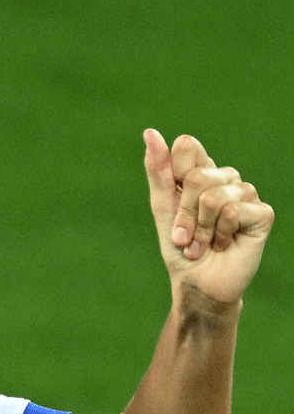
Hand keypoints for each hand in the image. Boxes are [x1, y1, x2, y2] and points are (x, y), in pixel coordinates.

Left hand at [144, 129, 272, 305]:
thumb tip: (150, 132)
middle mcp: (226, 178)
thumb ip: (159, 170)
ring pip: (214, 196)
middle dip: (184, 213)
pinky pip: (232, 212)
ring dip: (200, 229)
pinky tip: (224, 244)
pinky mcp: (262, 213)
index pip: (187, 146)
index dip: (175, 172)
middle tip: (186, 235)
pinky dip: (220, 234)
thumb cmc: (179, 246)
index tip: (174, 198)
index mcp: (201, 172)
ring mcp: (246, 194)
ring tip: (203, 243)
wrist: (196, 281)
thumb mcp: (162, 206)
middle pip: (197, 176)